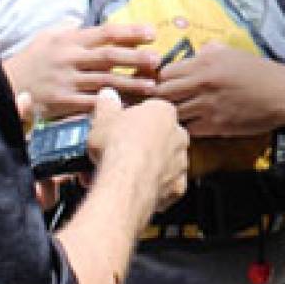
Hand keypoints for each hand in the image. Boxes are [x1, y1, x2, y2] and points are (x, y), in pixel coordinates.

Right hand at [3, 22, 162, 121]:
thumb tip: (91, 23)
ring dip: (130, 84)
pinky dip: (112, 104)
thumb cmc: (31, 61)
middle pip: (109, 56)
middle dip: (135, 58)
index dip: (129, 32)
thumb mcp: (47, 37)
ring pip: (105, 81)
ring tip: (152, 86)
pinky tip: (129, 107)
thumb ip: (71, 30)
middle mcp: (69, 58)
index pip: (104, 33)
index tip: (151, 33)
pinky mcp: (63, 102)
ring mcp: (66, 81)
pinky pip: (92, 103)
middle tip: (158, 60)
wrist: (4, 86)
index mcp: (68, 40)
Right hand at [87, 88, 187, 212]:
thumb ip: (107, 104)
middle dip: (143, 143)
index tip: (119, 128)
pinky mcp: (177, 188)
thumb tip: (107, 95)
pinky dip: (152, 188)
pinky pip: (166, 186)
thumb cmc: (117, 145)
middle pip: (160, 136)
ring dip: (149, 166)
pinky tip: (134, 188)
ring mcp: (181, 163)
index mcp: (164, 112)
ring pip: (165, 162)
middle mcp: (178, 136)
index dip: (134, 120)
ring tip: (123, 173)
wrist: (125, 181)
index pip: (152, 111)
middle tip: (120, 151)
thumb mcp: (103, 117)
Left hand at [153, 43, 284, 137]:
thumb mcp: (233, 53)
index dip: (160, 79)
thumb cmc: (260, 72)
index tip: (162, 84)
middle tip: (160, 103)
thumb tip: (194, 54)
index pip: (164, 72)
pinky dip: (187, 128)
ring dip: (171, 116)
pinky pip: (190, 130)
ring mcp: (208, 106)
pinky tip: (192, 125)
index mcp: (204, 61)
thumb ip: (209, 52)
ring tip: (173, 116)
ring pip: (173, 114)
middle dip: (158, 99)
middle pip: (162, 94)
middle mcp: (202, 82)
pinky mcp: (217, 126)